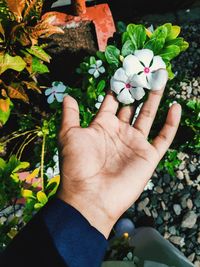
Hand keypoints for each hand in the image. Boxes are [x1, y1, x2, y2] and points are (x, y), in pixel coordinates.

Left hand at [57, 80, 180, 237]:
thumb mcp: (69, 135)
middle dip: (139, 88)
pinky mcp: (148, 155)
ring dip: (156, 98)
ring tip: (162, 78)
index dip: (118, 85)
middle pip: (133, 105)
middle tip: (146, 69)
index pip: (113, 101)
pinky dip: (171, 123)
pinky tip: (175, 107)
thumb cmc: (77, 165)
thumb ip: (70, 115)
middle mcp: (120, 132)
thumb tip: (68, 96)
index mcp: (103, 125)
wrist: (90, 197)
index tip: (125, 68)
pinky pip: (163, 137)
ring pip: (149, 116)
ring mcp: (135, 143)